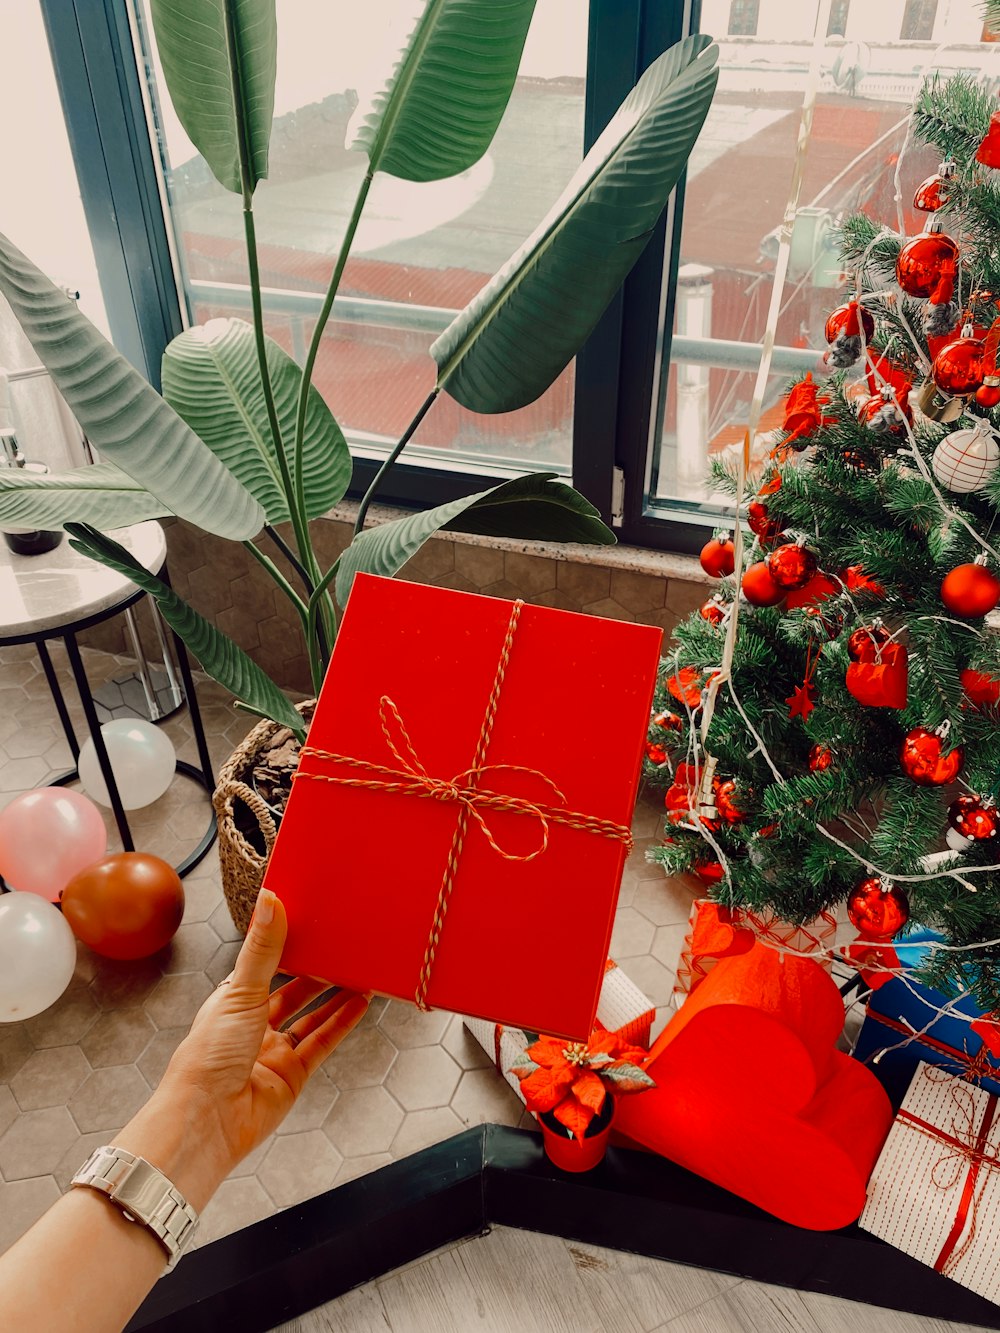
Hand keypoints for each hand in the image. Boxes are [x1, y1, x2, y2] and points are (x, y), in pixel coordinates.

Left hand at [116, 888, 367, 1209]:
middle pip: (292, 991)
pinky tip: (361, 1003)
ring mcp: (273, 1051)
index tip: (310, 922)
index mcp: (231, 1000)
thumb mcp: (240, 992)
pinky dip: (343, 1023)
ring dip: (335, 995)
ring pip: (311, 1016)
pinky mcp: (293, 1075)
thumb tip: (270, 900)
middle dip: (316, 970)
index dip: (285, 945)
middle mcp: (253, 1024)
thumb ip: (263, 948)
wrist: (208, 1120)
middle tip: (343, 945)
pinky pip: (323, 1043)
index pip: (263, 965)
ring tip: (361, 970)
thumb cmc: (207, 1056)